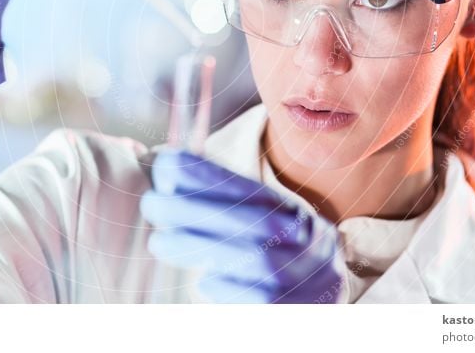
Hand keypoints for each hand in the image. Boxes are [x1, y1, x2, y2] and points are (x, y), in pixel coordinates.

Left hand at [140, 149, 344, 302]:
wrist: (323, 307)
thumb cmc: (277, 264)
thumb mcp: (259, 230)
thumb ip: (224, 206)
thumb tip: (167, 170)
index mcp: (294, 214)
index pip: (253, 189)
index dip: (210, 175)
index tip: (167, 165)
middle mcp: (309, 240)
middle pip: (253, 219)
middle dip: (197, 208)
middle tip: (151, 203)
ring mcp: (310, 276)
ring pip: (257, 257)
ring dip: (201, 246)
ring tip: (159, 241)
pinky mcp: (301, 310)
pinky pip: (264, 298)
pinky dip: (231, 288)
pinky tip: (203, 282)